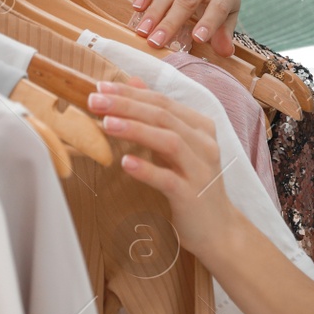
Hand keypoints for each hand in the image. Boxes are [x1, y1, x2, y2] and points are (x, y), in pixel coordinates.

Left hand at [87, 76, 244, 264]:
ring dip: (136, 130)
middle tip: (95, 99)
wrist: (219, 230)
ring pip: (169, 141)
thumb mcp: (177, 148)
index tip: (101, 86)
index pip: (163, 102)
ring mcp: (200, 170)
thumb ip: (157, 116)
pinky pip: (168, 179)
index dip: (131, 92)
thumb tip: (133, 82)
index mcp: (201, 128)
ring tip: (106, 123)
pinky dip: (147, 169)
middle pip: (164, 116)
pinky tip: (125, 163)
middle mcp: (204, 144)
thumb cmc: (193, 186)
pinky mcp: (192, 195)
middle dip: (127, 105)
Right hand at [131, 0, 240, 56]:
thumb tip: (224, 52)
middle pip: (188, 1)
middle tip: (155, 42)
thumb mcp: (227, 17)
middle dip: (170, 23)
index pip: (218, 8)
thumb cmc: (217, 0)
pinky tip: (137, 8)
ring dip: (154, 12)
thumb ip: (224, 34)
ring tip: (142, 31)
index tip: (197, 39)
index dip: (208, 23)